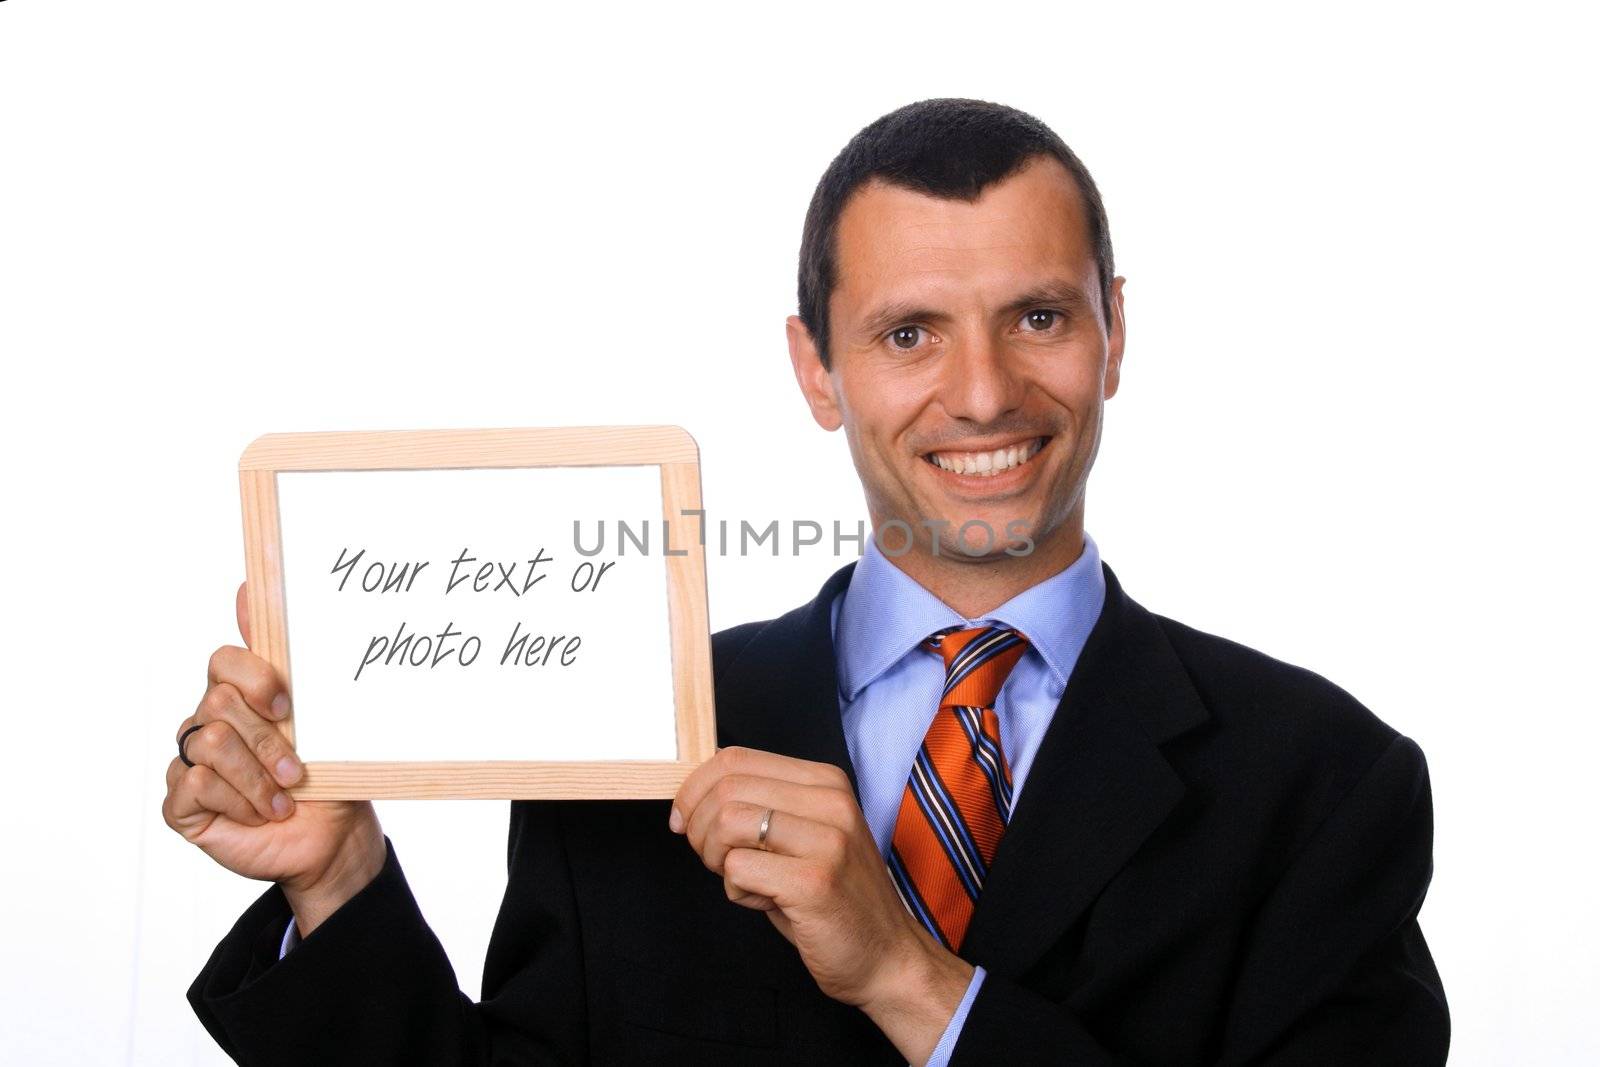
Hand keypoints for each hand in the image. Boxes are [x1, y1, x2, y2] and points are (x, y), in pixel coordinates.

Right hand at [161, 582, 384, 936]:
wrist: (331, 836)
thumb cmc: (326, 774)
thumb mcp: (318, 714)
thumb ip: (284, 655)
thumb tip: (248, 586)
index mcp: (240, 695)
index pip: (224, 661)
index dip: (255, 679)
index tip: (288, 706)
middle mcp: (208, 722)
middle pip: (218, 702)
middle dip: (268, 742)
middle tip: (297, 771)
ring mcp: (190, 761)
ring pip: (210, 743)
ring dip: (257, 777)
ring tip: (282, 799)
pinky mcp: (181, 803)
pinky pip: (194, 784)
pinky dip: (238, 802)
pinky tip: (257, 815)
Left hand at [672, 746, 972, 1063]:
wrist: (886, 956)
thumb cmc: (833, 899)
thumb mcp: (803, 835)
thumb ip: (762, 806)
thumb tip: (695, 792)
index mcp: (825, 781)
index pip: (736, 759)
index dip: (695, 789)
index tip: (685, 820)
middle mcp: (831, 802)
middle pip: (726, 789)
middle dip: (699, 827)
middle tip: (712, 859)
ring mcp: (827, 840)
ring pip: (726, 823)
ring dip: (716, 858)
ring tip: (743, 880)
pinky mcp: (814, 881)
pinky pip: (738, 869)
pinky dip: (735, 890)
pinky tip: (764, 901)